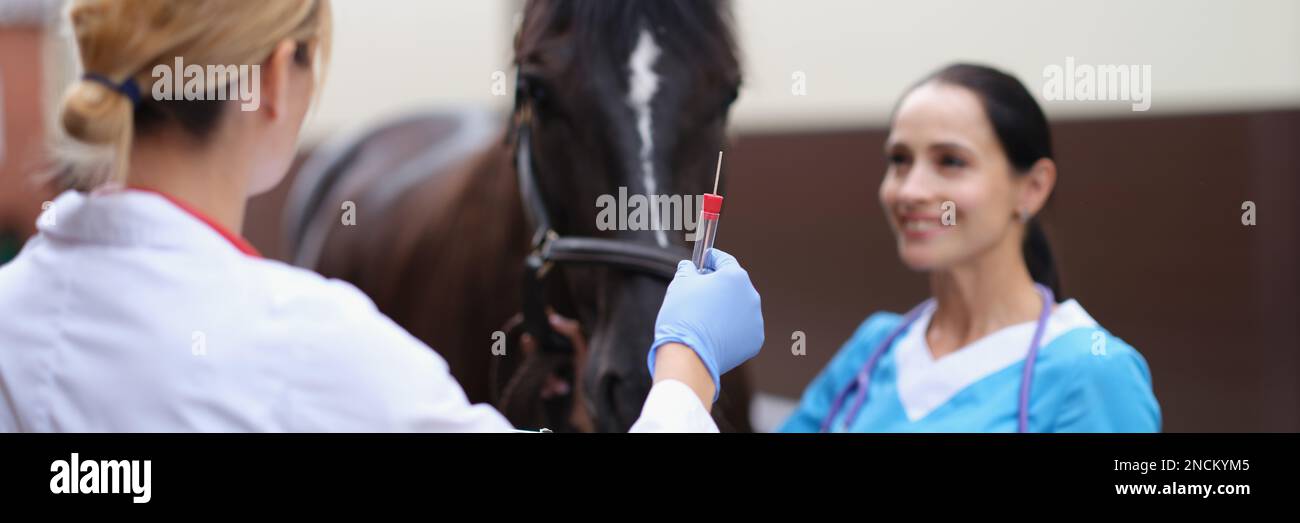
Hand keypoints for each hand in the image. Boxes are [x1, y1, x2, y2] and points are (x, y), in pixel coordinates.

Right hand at [647, 248, 763, 400]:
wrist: (688, 355)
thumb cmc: (683, 316)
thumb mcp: (680, 283)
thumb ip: (687, 270)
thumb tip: (688, 267)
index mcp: (735, 277)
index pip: (724, 260)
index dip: (711, 259)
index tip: (703, 261)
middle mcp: (751, 296)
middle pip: (734, 285)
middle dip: (718, 286)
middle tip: (699, 292)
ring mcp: (755, 320)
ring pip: (739, 308)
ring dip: (726, 309)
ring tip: (705, 317)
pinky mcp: (754, 340)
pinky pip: (742, 329)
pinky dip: (731, 329)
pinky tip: (714, 333)